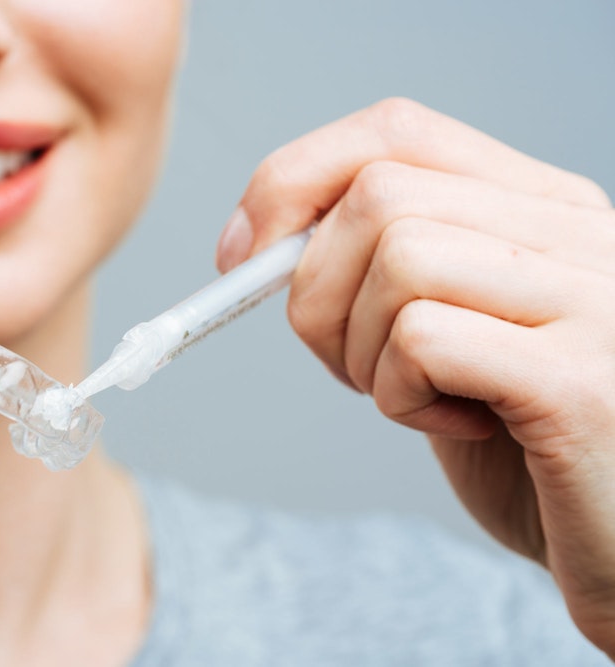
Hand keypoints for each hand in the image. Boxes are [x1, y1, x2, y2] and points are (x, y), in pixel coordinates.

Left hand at [219, 98, 614, 654]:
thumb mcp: (449, 331)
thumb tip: (252, 242)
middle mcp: (578, 232)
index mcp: (542, 207)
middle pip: (377, 196)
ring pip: (397, 256)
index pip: (395, 129)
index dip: (294, 181)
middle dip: (315, 292)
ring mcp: (591, 299)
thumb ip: (379, 269)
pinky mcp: (579, 382)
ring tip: (415, 396)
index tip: (243, 256)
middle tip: (349, 364)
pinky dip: (400, 396)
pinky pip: (422, 341)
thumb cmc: (520, 444)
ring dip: (360, 350)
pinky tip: (458, 426)